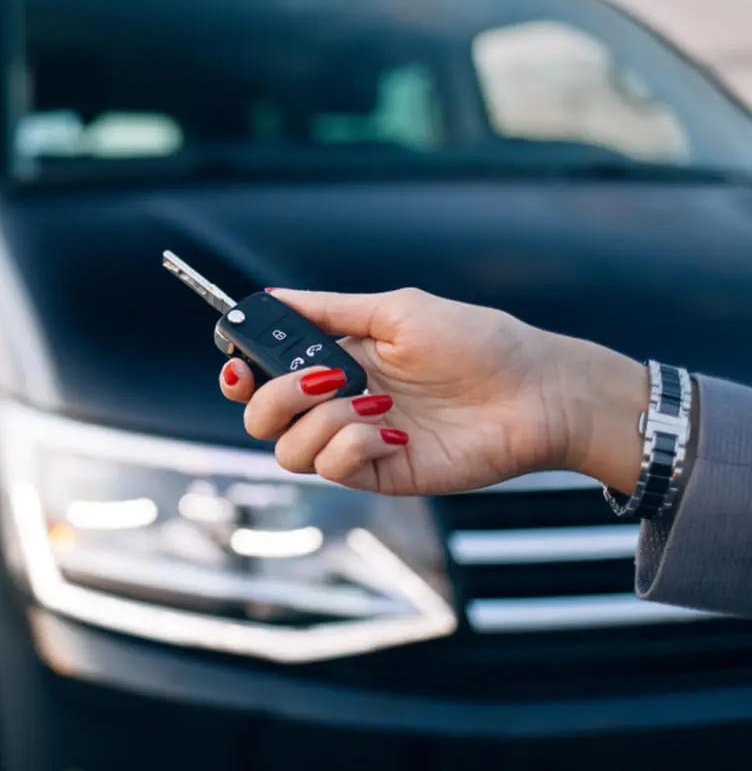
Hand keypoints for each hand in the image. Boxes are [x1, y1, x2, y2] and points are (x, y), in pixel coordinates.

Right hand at [219, 288, 648, 495]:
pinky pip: (333, 468)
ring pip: (288, 449)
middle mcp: (337, 403)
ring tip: (374, 402)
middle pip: (261, 418)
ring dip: (321, 421)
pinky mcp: (380, 473)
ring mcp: (357, 441)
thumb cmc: (477, 341)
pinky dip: (352, 446)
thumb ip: (328, 310)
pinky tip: (393, 429)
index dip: (239, 373)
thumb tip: (269, 298)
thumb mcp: (396, 310)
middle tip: (322, 378)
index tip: (238, 364)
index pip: (263, 375)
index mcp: (335, 360)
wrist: (535, 392)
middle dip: (274, 397)